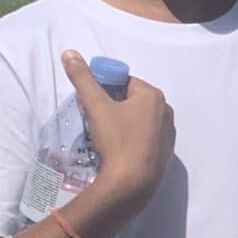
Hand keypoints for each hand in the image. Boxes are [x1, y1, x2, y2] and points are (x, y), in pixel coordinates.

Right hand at [62, 51, 174, 218]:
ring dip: (123, 124)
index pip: (125, 82)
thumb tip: (69, 53)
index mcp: (153, 96)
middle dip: (114, 106)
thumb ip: (83, 79)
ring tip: (105, 137)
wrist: (131, 184)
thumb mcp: (96, 107)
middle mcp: (166, 112)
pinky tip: (118, 151)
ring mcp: (168, 135)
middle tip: (96, 119)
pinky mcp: (165, 154)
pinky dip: (132, 140)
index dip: (106, 89)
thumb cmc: (116, 140)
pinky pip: (145, 139)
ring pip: (139, 121)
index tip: (93, 102)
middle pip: (133, 101)